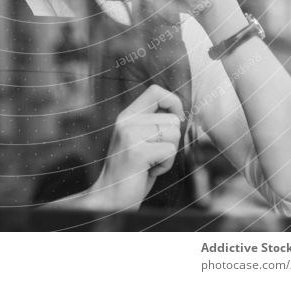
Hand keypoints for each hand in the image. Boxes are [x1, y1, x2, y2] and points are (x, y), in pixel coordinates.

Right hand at [90, 85, 183, 211]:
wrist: (110, 199)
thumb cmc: (132, 172)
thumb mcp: (140, 140)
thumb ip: (153, 123)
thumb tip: (180, 113)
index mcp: (127, 115)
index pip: (156, 91)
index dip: (173, 102)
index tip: (176, 121)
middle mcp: (126, 121)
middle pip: (172, 119)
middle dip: (171, 141)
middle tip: (152, 156)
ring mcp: (130, 135)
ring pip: (174, 135)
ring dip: (168, 155)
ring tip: (150, 164)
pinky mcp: (136, 152)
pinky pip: (169, 152)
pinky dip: (165, 166)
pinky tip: (148, 171)